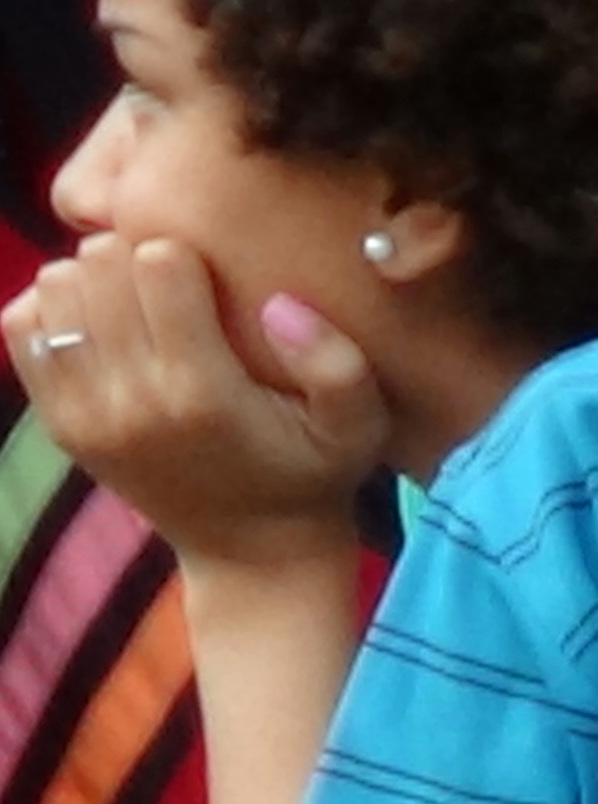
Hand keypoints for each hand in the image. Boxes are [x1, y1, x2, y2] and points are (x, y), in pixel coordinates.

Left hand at [2, 234, 389, 568]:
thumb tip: (278, 303)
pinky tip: (102, 322)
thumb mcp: (358, 423)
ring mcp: (85, 416)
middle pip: (98, 267)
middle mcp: (130, 402)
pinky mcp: (63, 426)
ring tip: (137, 298)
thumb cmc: (315, 473)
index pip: (158, 264)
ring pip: (54, 291)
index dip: (187, 250)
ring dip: (94, 278)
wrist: (253, 553)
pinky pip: (23, 332)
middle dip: (134, 254)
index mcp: (200, 391)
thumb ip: (335, 360)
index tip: (212, 272)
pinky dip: (53, 310)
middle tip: (174, 279)